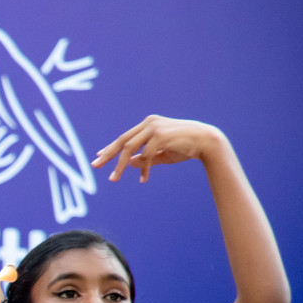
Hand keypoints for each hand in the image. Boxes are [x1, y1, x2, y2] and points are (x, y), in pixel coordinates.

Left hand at [92, 115, 226, 183]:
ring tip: (114, 178)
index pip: (125, 137)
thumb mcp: (162, 154)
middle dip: (108, 155)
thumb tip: (130, 164)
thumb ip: (146, 158)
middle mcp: (149, 123)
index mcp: (149, 124)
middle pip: (122, 141)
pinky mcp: (161, 135)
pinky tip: (143, 179)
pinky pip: (146, 155)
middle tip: (95, 166)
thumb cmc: (185, 147)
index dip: (111, 148)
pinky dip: (143, 168)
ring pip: (130, 148)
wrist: (207, 141)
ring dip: (121, 165)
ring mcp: (154, 128)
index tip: (99, 156)